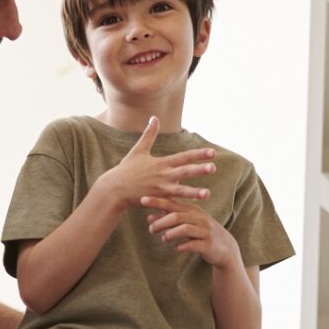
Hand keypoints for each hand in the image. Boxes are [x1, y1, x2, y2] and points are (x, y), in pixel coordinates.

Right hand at [96, 116, 214, 213]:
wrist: (114, 188)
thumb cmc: (126, 169)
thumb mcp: (138, 150)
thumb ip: (149, 134)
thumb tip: (154, 117)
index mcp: (162, 163)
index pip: (184, 157)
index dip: (198, 154)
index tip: (212, 152)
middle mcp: (163, 175)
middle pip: (184, 171)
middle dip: (199, 169)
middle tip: (213, 167)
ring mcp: (160, 189)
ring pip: (180, 190)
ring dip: (194, 192)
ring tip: (208, 193)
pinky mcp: (156, 200)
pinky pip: (170, 204)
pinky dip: (179, 206)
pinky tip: (191, 211)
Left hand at [142, 195, 240, 267]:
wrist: (224, 247)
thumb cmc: (200, 232)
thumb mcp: (186, 223)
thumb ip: (168, 219)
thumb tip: (148, 217)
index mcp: (192, 210)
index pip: (172, 203)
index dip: (157, 201)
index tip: (142, 200)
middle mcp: (199, 218)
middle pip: (176, 216)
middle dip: (161, 222)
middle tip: (151, 229)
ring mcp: (204, 231)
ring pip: (184, 229)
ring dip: (170, 234)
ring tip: (164, 239)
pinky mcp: (207, 244)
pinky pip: (192, 245)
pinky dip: (182, 246)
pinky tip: (176, 248)